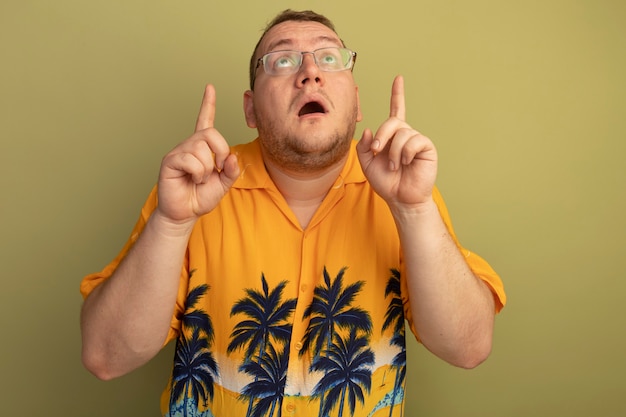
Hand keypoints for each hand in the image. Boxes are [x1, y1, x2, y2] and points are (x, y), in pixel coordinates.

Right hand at [156, 84, 239, 223]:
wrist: (184, 213)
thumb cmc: (200, 197)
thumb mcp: (223, 184)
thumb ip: (231, 170)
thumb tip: (232, 156)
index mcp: (202, 147)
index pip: (205, 120)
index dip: (208, 104)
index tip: (209, 87)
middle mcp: (189, 145)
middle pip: (211, 134)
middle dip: (219, 152)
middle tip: (215, 169)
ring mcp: (179, 152)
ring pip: (201, 149)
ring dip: (206, 169)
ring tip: (198, 178)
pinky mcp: (170, 161)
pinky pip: (190, 159)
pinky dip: (197, 172)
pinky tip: (191, 179)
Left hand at [357, 75, 436, 209]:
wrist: (400, 198)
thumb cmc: (386, 182)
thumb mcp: (367, 164)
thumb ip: (364, 146)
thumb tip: (369, 130)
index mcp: (393, 136)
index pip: (396, 110)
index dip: (397, 94)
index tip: (399, 78)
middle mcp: (406, 134)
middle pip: (392, 121)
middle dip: (382, 136)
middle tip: (378, 152)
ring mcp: (417, 140)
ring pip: (401, 133)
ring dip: (393, 152)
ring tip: (394, 166)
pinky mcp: (426, 147)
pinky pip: (414, 141)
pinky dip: (405, 152)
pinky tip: (407, 162)